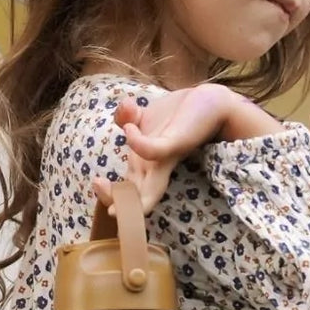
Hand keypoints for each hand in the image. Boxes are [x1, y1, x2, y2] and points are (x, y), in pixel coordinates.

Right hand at [93, 84, 231, 213]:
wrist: (211, 102)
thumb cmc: (179, 116)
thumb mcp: (146, 117)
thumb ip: (127, 117)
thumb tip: (124, 110)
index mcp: (145, 166)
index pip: (124, 188)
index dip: (108, 194)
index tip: (98, 183)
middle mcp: (154, 167)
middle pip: (131, 194)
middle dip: (113, 200)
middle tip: (104, 197)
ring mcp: (164, 157)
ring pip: (143, 187)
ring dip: (127, 198)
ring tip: (113, 207)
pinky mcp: (174, 143)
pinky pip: (154, 149)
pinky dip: (138, 144)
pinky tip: (129, 131)